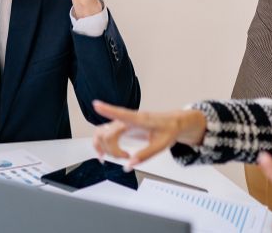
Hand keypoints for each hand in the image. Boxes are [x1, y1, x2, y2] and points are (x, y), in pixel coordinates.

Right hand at [92, 100, 207, 169]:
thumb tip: (129, 166)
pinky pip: (104, 132)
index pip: (122, 114)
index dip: (108, 109)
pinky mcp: (121, 125)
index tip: (97, 105)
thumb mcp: (161, 145)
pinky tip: (103, 152)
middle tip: (126, 157)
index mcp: (140, 120)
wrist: (174, 122)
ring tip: (112, 156)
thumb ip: (145, 155)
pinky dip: (100, 142)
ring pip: (102, 132)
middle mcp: (128, 119)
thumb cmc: (168, 130)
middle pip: (108, 133)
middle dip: (112, 150)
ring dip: (103, 146)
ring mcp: (123, 122)